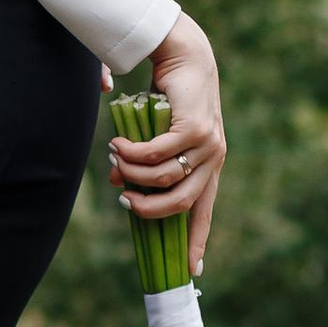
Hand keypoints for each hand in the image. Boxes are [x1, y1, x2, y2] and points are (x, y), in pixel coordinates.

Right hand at [112, 13, 225, 276]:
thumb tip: (119, 184)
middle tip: (123, 201)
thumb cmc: (168, 97)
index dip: (196, 241)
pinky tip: (117, 144)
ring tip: (114, 159)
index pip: (204, 210)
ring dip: (133, 174)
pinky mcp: (195, 128)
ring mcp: (208, 144)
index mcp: (209, 165)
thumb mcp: (153, 137)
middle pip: (181, 202)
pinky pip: (157, 153)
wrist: (186, 55)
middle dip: (149, 209)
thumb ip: (141, 164)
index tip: (191, 271)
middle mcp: (213, 158)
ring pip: (165, 178)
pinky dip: (133, 153)